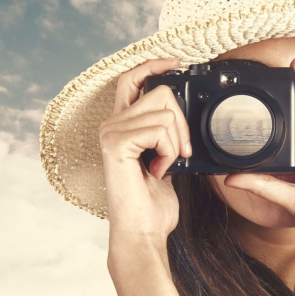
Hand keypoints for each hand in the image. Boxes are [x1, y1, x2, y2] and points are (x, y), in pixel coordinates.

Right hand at [98, 58, 191, 269]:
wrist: (144, 232)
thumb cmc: (153, 205)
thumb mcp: (166, 161)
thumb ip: (168, 135)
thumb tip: (184, 116)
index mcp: (122, 126)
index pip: (132, 79)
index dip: (153, 65)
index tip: (177, 63)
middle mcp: (111, 124)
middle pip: (160, 93)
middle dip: (182, 124)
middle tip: (179, 154)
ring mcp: (110, 132)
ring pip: (165, 113)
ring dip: (176, 144)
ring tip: (163, 167)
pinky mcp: (115, 143)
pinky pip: (159, 129)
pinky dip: (169, 152)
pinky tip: (157, 171)